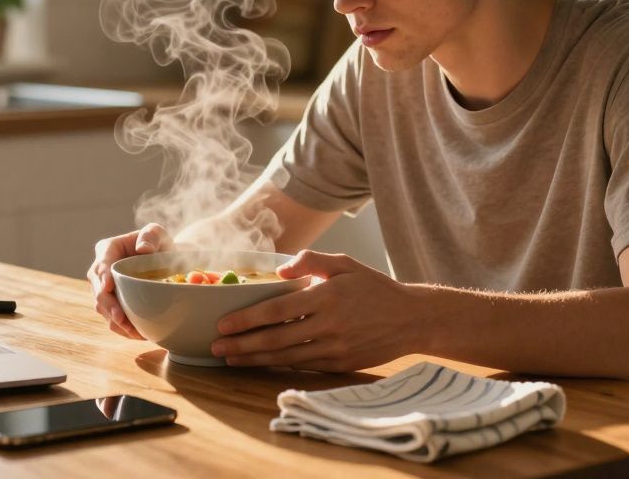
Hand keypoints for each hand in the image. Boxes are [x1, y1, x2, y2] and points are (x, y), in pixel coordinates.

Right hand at [87, 223, 169, 339]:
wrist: (164, 263)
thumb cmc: (159, 245)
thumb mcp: (158, 234)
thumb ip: (151, 235)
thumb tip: (143, 249)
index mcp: (107, 250)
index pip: (101, 263)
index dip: (103, 276)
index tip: (108, 287)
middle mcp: (100, 271)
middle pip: (98, 291)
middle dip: (108, 306)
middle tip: (121, 318)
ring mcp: (104, 291)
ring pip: (103, 309)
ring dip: (116, 322)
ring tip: (134, 332)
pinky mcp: (111, 306)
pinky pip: (112, 321)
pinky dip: (124, 330)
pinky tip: (138, 334)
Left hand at [210, 251, 414, 371]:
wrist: (411, 319)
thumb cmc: (374, 287)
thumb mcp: (345, 264)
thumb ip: (310, 261)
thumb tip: (279, 271)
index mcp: (327, 296)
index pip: (277, 310)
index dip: (247, 319)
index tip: (223, 324)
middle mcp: (329, 325)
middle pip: (275, 339)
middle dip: (242, 344)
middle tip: (217, 345)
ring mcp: (335, 349)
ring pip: (285, 358)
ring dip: (254, 359)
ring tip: (231, 358)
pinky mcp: (340, 364)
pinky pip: (303, 367)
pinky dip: (278, 366)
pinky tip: (261, 363)